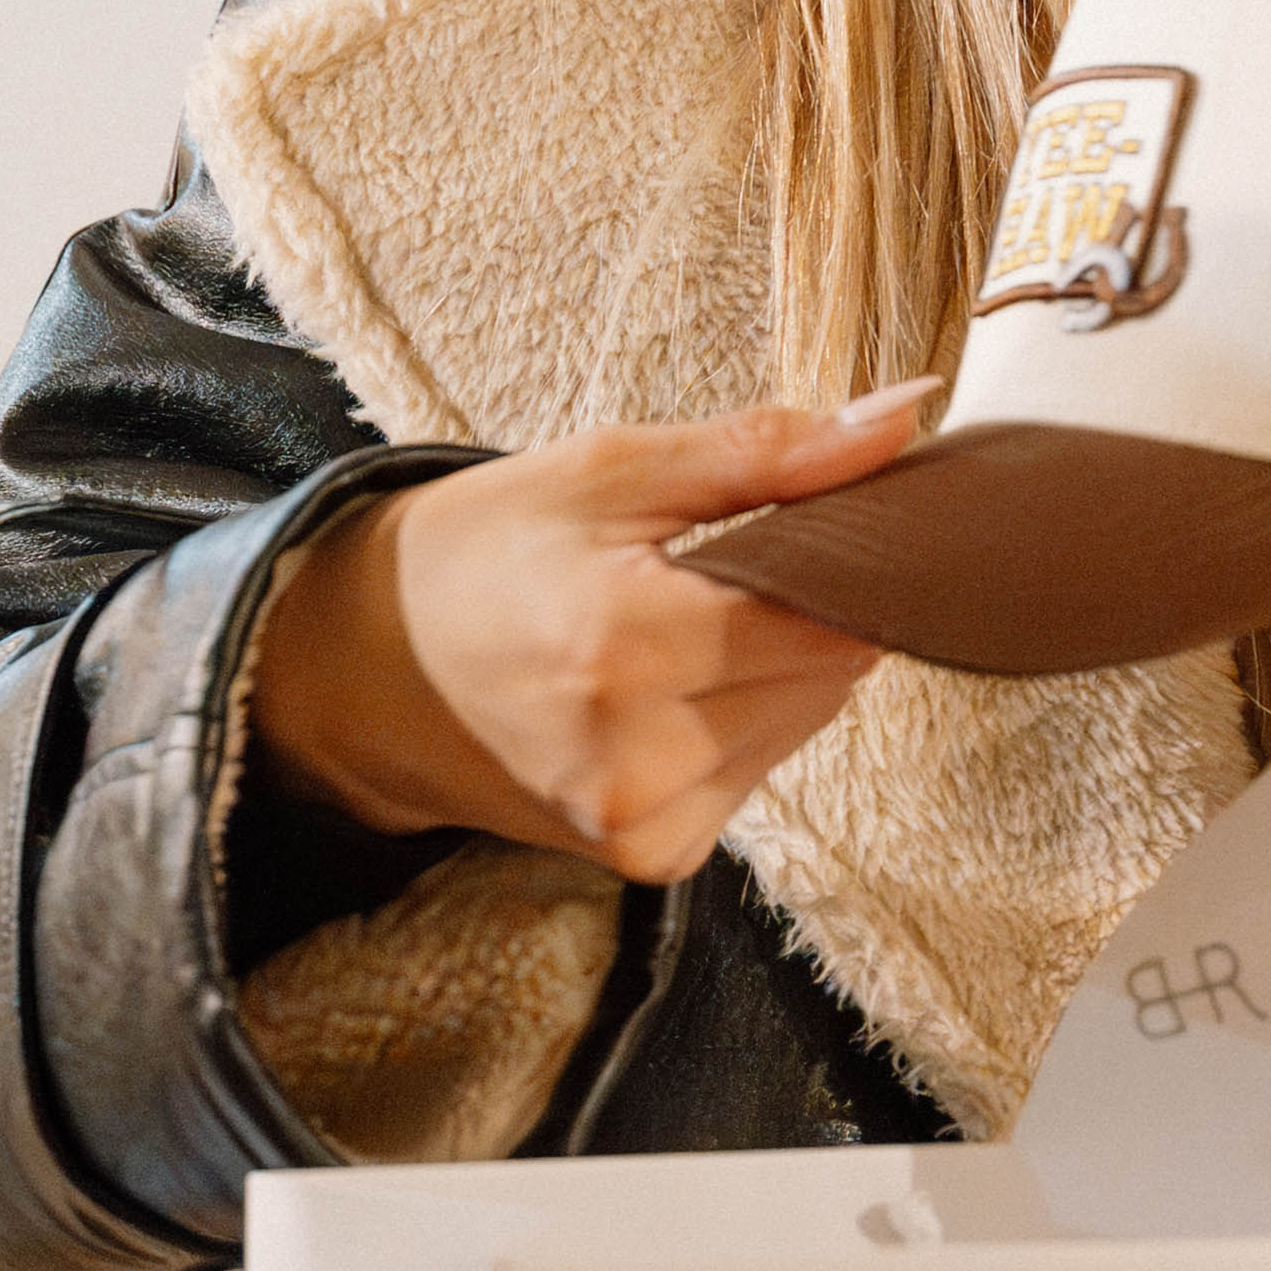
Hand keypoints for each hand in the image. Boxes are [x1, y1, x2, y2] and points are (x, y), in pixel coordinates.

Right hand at [250, 391, 938, 874]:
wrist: (363, 667)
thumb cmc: (481, 550)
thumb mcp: (609, 471)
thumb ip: (765, 452)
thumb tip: (907, 413)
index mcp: (624, 645)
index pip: (832, 620)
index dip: (842, 563)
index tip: (811, 524)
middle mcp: (637, 757)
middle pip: (828, 676)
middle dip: (804, 612)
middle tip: (721, 567)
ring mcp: (640, 822)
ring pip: (803, 727)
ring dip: (775, 671)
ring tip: (681, 625)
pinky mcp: (647, 857)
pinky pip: (755, 776)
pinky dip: (738, 726)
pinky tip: (667, 690)